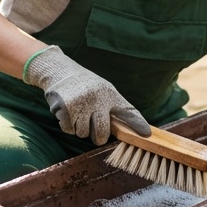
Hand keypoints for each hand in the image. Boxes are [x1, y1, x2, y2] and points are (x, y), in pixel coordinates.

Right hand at [23, 45, 149, 144]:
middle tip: (93, 129)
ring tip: (78, 113)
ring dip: (79, 128)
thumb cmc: (86, 86)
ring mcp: (81, 103)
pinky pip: (68, 129)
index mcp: (109, 94)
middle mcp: (97, 98)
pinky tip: (68, 112)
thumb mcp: (104, 90)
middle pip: (101, 134)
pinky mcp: (65, 107)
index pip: (127, 111)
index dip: (137, 124)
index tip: (146, 134)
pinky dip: (67, 125)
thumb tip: (131, 130)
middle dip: (98, 137)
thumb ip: (114, 108)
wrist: (60, 70)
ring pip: (82, 133)